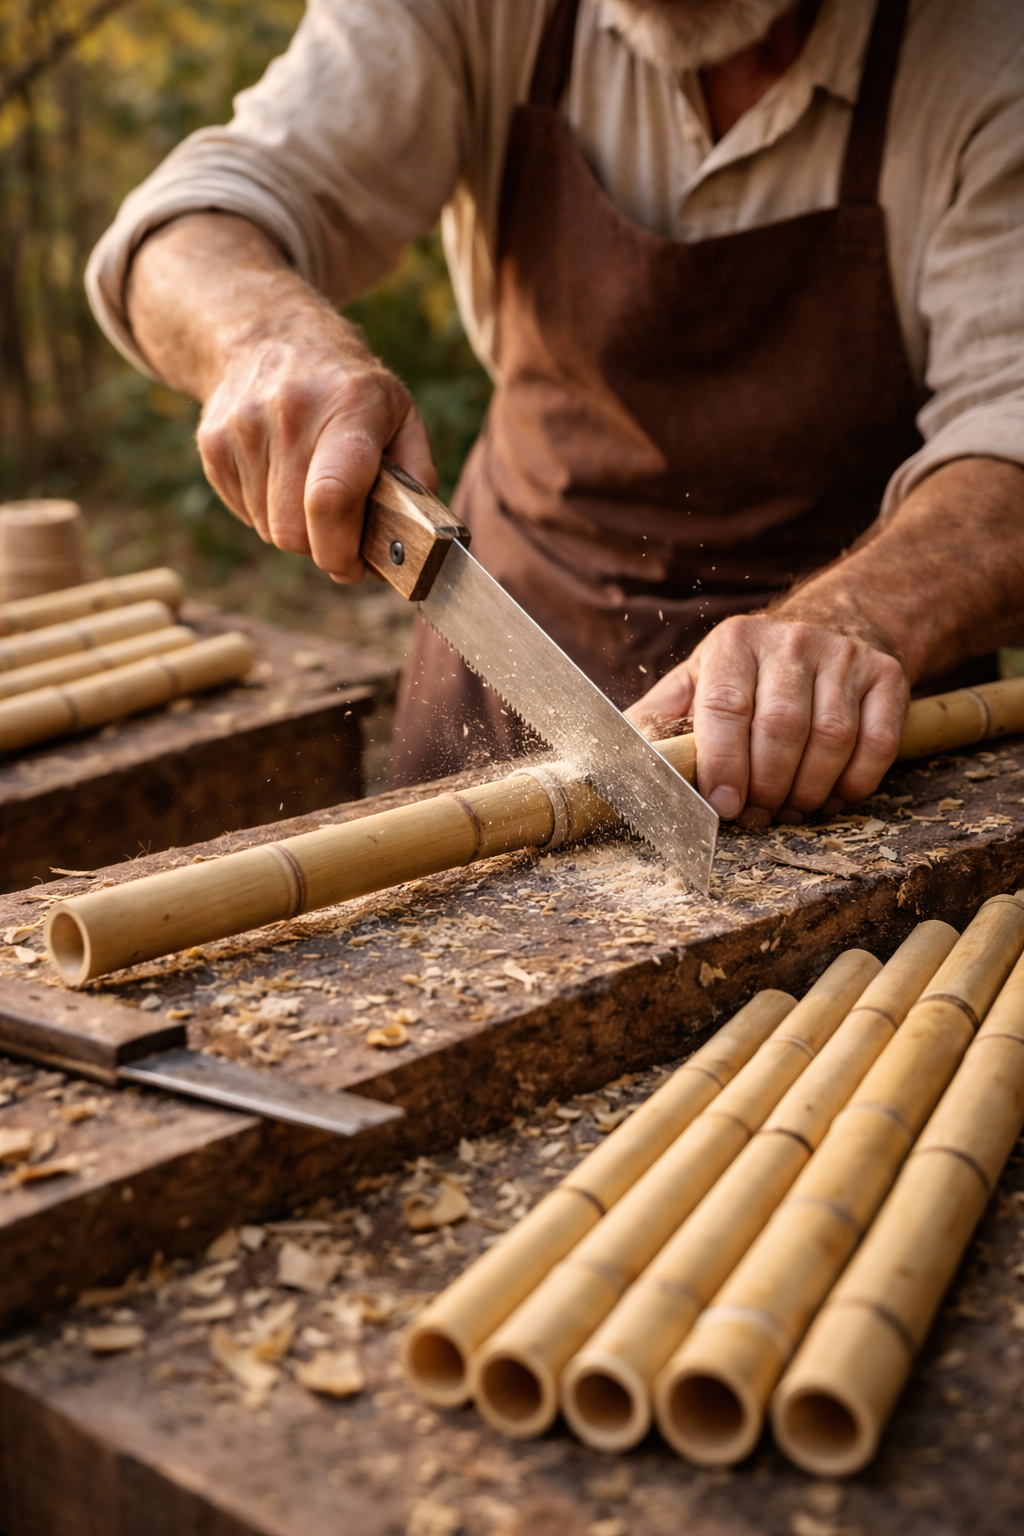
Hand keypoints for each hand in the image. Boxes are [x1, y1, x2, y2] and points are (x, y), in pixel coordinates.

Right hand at [127, 212, 436, 581]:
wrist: (270, 334)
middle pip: (293, 531)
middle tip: (341, 531)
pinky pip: (244, 514)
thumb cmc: (350, 388)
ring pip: (268, 529)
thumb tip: (417, 538)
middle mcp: (289, 414)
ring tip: (311, 490)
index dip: (340, 551)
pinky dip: (267, 512)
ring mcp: (243, 428)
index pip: (329, 500)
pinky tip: (282, 476)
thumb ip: (418, 474)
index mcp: (348, 407)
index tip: (353, 567)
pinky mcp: (213, 443)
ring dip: (296, 529)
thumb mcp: (401, 413)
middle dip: (321, 546)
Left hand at [626, 614, 907, 825]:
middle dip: (767, 786)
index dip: (724, 764)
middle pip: (781, 727)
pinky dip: (855, 782)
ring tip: (790, 810)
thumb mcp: (695, 687)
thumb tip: (611, 767)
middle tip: (758, 816)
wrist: (821, 636)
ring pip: (831, 738)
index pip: (726, 707)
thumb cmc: (744, 680)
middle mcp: (791, 640)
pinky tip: (833, 796)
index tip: (724, 807)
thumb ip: (658, 724)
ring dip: (809, 790)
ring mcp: (843, 655)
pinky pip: (877, 741)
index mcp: (734, 643)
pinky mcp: (885, 675)